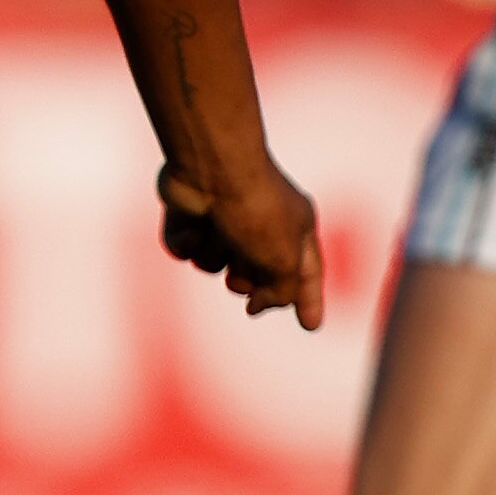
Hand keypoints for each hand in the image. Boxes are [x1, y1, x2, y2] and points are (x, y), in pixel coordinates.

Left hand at [158, 162, 324, 328]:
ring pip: (214, 264)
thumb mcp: (284, 263)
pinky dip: (187, 242)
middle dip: (242, 279)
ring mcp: (223, 218)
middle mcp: (261, 222)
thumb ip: (281, 293)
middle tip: (238, 274)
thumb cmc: (256, 212)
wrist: (210, 168)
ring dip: (213, 256)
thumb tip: (256, 305)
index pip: (307, 273)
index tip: (310, 326)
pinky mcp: (190, 215)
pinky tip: (192, 224)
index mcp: (295, 227)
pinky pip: (186, 250)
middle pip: (252, 276)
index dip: (308, 300)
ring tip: (217, 231)